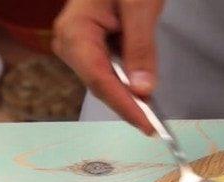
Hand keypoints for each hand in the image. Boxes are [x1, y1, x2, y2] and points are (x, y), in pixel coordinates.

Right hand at [52, 0, 163, 133]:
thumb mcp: (140, 7)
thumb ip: (140, 48)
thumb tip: (142, 88)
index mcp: (75, 30)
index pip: (99, 79)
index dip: (124, 105)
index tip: (146, 124)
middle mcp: (69, 41)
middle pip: (99, 84)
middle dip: (127, 106)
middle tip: (153, 127)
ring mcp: (77, 44)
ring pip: (103, 81)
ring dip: (127, 98)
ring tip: (151, 115)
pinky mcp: (89, 46)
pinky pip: (107, 72)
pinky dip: (126, 85)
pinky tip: (142, 96)